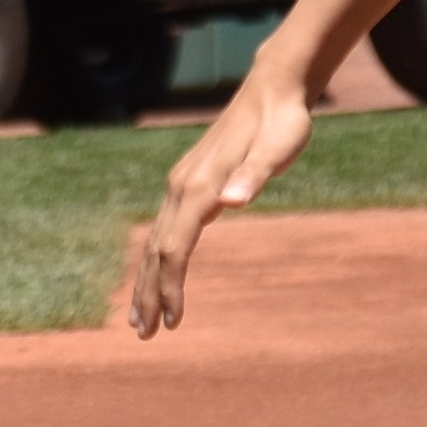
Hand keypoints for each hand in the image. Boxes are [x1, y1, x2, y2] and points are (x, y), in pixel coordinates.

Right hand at [122, 73, 318, 335]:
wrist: (272, 90)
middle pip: (156, 250)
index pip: (175, 247)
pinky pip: (165, 229)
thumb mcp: (280, 148)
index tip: (174, 322)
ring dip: (146, 281)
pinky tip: (159, 275)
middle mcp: (181, 186)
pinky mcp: (188, 184)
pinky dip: (157, 259)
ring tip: (142, 319)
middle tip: (144, 336)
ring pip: (155, 241)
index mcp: (199, 186)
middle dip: (148, 294)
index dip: (171, 287)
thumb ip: (256, 174)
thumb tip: (232, 202)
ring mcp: (181, 184)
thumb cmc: (283, 123)